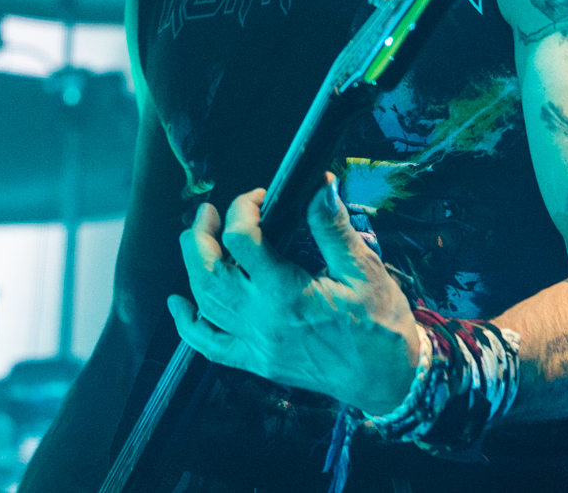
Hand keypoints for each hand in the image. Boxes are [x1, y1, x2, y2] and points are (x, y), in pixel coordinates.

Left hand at [167, 174, 422, 414]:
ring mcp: (256, 344)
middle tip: (207, 212)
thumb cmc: (381, 325)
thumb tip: (320, 185)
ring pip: (206, 303)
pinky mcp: (257, 362)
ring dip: (192, 267)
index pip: (242, 240)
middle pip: (208, 272)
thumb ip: (333, 227)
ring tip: (196, 239)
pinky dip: (188, 326)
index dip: (242, 209)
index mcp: (287, 293)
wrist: (389, 381)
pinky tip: (178, 305)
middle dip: (200, 235)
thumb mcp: (364, 269)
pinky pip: (210, 347)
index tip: (259, 197)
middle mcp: (262, 319)